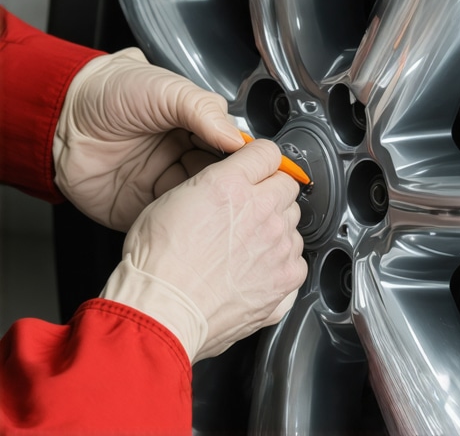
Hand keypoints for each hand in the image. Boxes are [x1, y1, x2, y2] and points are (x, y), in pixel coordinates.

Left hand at [53, 47, 244, 230]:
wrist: (60, 120)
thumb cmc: (107, 95)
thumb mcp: (164, 89)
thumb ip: (204, 110)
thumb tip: (237, 138)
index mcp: (193, 125)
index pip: (229, 145)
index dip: (242, 157)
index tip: (256, 166)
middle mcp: (183, 154)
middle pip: (219, 175)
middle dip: (229, 183)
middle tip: (239, 189)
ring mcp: (166, 181)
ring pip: (201, 199)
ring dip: (210, 203)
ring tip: (219, 203)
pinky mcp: (148, 206)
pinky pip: (174, 217)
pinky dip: (186, 218)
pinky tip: (194, 215)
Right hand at [100, 139, 306, 361]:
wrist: (162, 312)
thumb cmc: (158, 262)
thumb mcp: (172, 200)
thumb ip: (211, 184)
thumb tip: (227, 183)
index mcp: (230, 185)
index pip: (268, 152)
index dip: (260, 160)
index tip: (258, 169)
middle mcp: (261, 211)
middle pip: (286, 187)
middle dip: (270, 194)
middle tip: (248, 211)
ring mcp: (278, 246)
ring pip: (293, 223)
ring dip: (276, 228)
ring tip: (247, 247)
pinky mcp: (286, 278)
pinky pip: (297, 259)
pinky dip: (282, 262)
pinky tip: (257, 269)